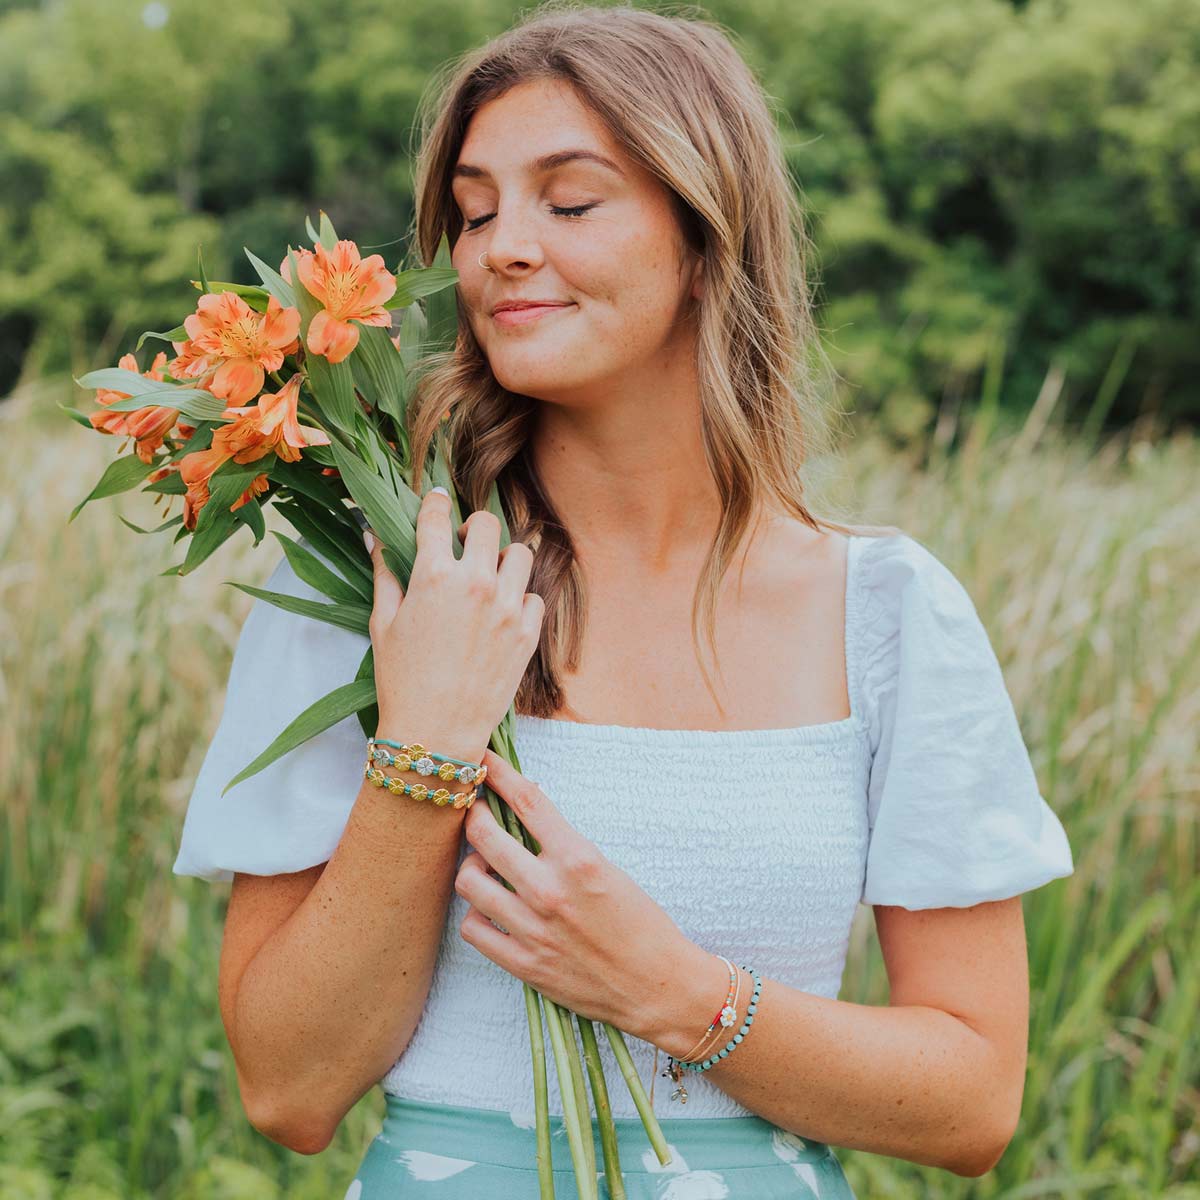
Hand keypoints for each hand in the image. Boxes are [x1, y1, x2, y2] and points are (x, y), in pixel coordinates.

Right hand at [364, 489, 544, 753]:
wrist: (436, 732)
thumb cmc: (401, 680)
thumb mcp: (384, 623)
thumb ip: (385, 574)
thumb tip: (375, 537)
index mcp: (434, 575)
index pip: (436, 517)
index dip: (434, 503)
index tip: (436, 500)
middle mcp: (477, 583)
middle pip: (486, 524)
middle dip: (472, 527)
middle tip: (464, 542)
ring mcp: (508, 607)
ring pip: (520, 553)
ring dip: (503, 557)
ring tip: (489, 575)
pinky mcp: (528, 633)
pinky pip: (536, 596)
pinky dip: (522, 597)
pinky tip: (503, 611)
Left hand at [454, 749, 701, 1038]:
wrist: (659, 987)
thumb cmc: (641, 924)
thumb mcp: (608, 869)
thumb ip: (564, 845)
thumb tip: (525, 819)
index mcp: (579, 858)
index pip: (526, 800)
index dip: (498, 773)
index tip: (481, 760)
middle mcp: (550, 890)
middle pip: (483, 835)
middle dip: (472, 814)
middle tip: (474, 811)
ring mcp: (533, 929)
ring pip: (469, 881)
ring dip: (472, 866)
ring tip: (484, 866)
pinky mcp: (524, 965)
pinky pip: (473, 929)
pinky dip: (476, 914)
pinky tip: (490, 909)